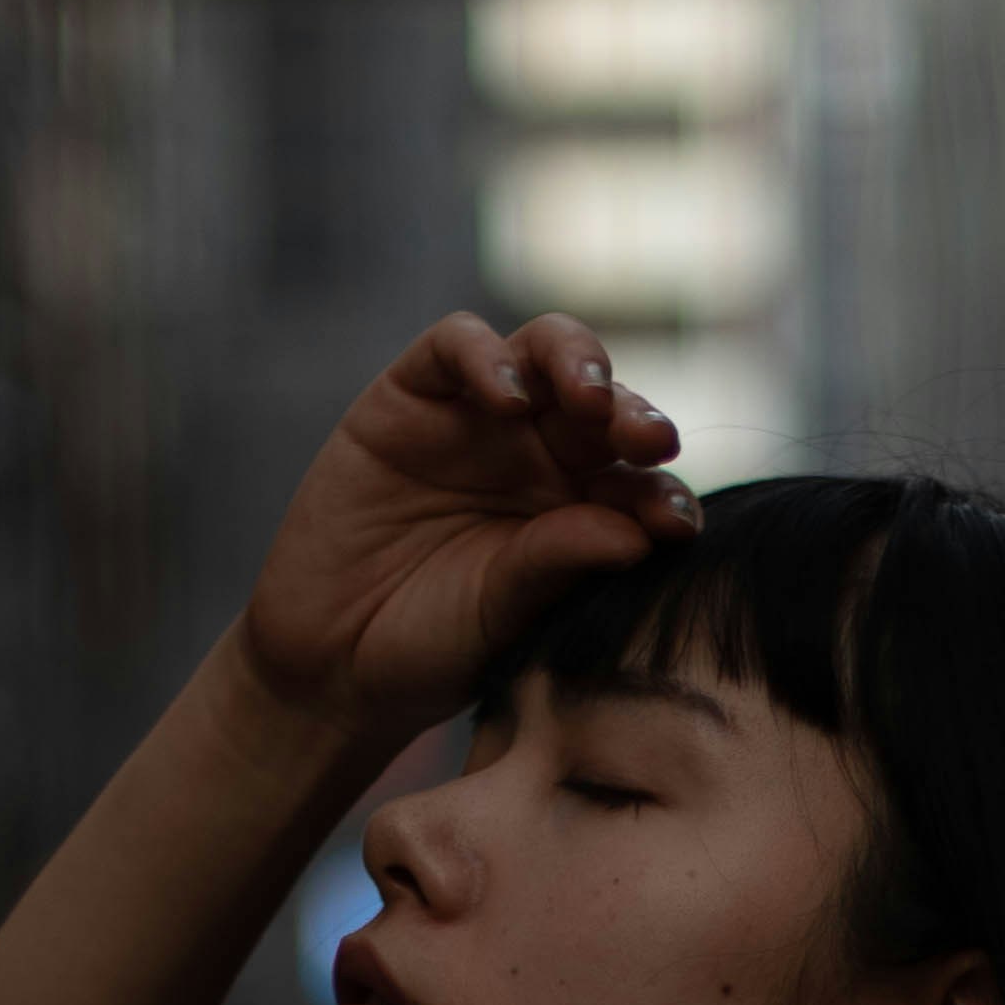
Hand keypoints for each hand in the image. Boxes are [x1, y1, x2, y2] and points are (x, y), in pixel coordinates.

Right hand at [234, 314, 697, 740]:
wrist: (331, 659)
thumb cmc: (432, 644)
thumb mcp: (502, 613)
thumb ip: (561, 563)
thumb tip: (640, 533)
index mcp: (583, 510)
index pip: (642, 482)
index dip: (663, 495)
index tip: (673, 527)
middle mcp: (542, 454)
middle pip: (606, 405)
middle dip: (634, 416)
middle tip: (649, 442)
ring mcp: (479, 417)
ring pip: (546, 352)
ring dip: (578, 362)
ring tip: (588, 398)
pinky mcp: (411, 394)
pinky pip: (457, 345)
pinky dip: (486, 357)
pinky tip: (506, 398)